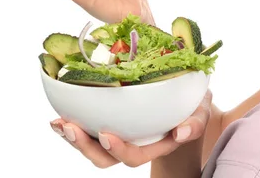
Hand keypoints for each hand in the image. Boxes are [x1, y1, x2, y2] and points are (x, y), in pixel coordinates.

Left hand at [49, 90, 211, 167]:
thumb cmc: (195, 106)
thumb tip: (181, 133)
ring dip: (73, 138)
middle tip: (70, 128)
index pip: (134, 156)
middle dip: (85, 147)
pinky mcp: (113, 124)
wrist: (189, 101)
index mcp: (156, 145)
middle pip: (106, 159)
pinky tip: (59, 116)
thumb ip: (195, 121)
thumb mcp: (201, 111)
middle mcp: (135, 145)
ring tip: (59, 123)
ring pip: (93, 148)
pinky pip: (89, 131)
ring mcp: (122, 136)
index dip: (119, 150)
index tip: (106, 135)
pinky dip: (73, 125)